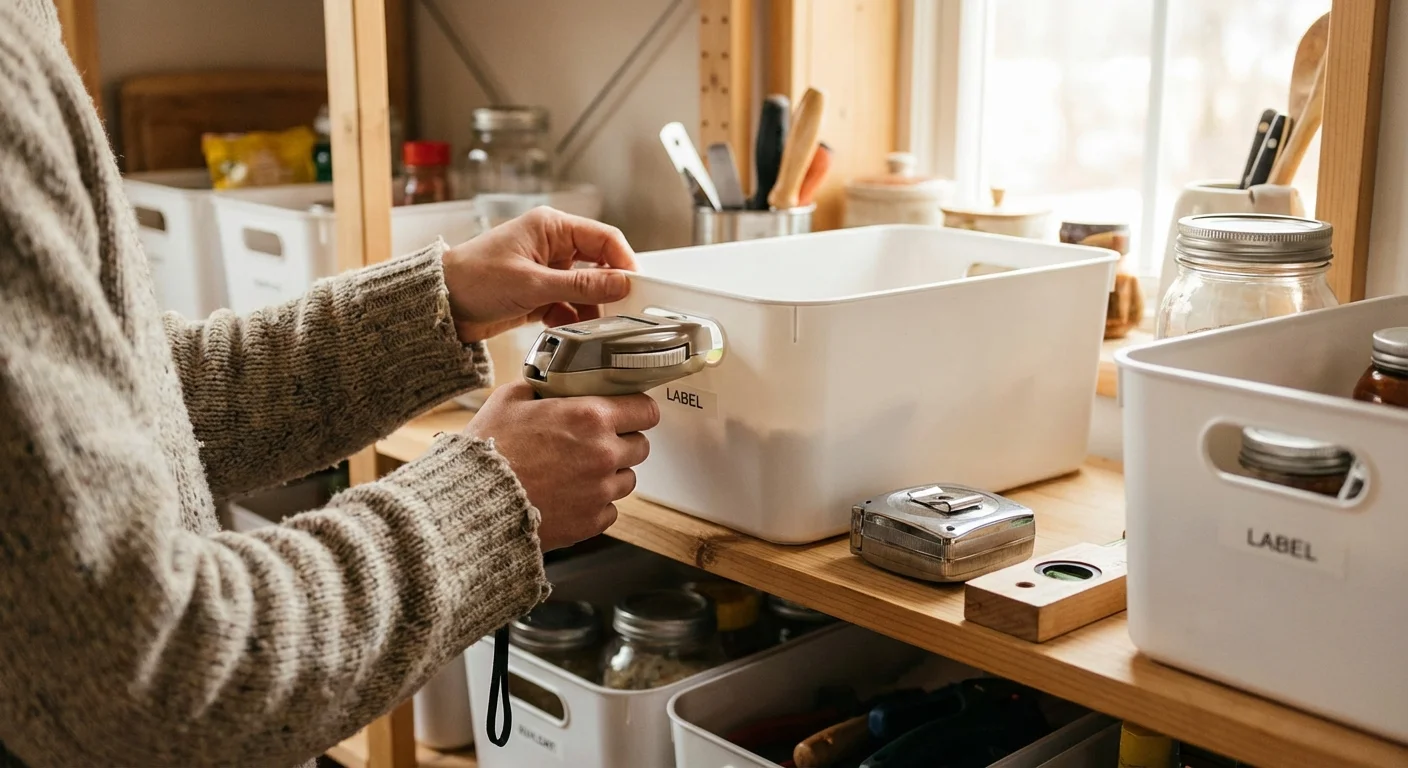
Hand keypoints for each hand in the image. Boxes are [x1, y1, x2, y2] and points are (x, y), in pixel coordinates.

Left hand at [442, 207, 636, 342]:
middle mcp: (553, 246)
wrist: (440, 306)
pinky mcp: (539, 294)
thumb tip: (620, 284)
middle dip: (609, 291)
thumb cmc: (474, 279)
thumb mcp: (533, 284)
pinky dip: (572, 320)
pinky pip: (569, 306)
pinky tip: (569, 332)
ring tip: (593, 329)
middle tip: (623, 313)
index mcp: (552, 228)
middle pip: (599, 266)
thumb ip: (580, 287)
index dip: (624, 262)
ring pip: (585, 290)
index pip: (605, 239)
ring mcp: (547, 271)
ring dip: (590, 310)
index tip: (637, 288)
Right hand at [468, 382, 660, 551]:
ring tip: (576, 471)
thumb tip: (554, 384)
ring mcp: (600, 491)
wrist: (473, 503)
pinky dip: (595, 503)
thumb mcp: (510, 399)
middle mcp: (603, 454)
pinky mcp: (591, 521)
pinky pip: (609, 509)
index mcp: (590, 417)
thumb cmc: (488, 449)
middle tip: (594, 441)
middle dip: (622, 441)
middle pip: (640, 445)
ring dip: (610, 473)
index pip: (645, 410)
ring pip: (628, 479)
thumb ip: (542, 386)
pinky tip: (568, 495)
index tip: (629, 413)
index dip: (637, 410)